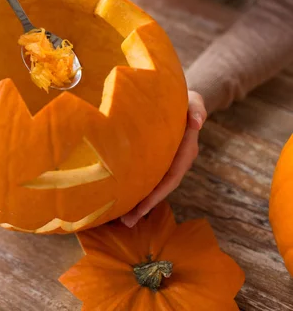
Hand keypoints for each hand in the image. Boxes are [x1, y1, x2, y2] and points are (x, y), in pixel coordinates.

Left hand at [120, 91, 206, 227]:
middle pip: (162, 188)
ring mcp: (169, 162)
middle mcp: (178, 161)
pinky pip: (150, 179)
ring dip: (141, 204)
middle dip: (146, 206)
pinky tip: (124, 202)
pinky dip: (139, 191)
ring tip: (123, 220)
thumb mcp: (194, 101)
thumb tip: (198, 122)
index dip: (158, 192)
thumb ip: (197, 109)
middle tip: (128, 222)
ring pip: (156, 187)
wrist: (183, 99)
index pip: (171, 176)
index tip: (144, 206)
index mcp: (186, 151)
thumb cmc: (185, 99)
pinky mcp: (159, 161)